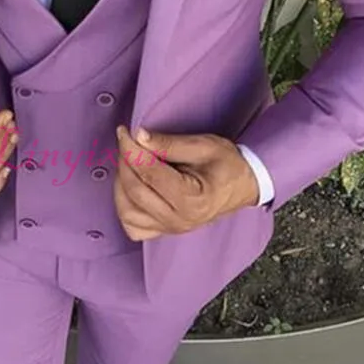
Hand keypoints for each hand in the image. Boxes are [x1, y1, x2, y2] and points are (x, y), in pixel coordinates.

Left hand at [114, 125, 259, 241]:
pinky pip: (133, 227)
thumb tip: (138, 136)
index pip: (149, 173)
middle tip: (127, 143)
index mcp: (192, 199)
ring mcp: (170, 229)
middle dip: (125, 163)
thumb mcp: (204, 146)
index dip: (131, 150)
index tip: (124, 132)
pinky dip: (124, 208)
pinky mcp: (164, 231)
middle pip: (134, 191)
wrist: (243, 186)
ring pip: (127, 212)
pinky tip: (131, 189)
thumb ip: (169, 143)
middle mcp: (179, 220)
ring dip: (121, 185)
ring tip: (129, 164)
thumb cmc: (227, 164)